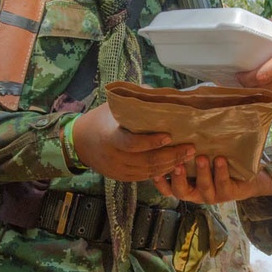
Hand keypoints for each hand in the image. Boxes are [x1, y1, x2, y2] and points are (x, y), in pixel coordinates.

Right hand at [72, 103, 194, 181]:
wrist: (81, 142)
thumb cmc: (102, 119)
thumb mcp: (114, 106)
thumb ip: (138, 100)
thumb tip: (164, 93)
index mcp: (110, 137)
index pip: (132, 143)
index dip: (151, 142)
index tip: (169, 135)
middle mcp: (114, 157)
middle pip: (146, 161)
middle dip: (171, 155)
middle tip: (190, 148)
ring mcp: (118, 170)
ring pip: (149, 172)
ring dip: (171, 165)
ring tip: (188, 155)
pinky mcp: (123, 178)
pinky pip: (145, 177)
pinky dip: (162, 172)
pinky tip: (176, 165)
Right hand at [152, 155, 271, 202]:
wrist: (248, 175)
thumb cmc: (218, 159)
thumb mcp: (201, 153)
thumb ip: (186, 147)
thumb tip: (174, 122)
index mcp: (185, 184)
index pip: (167, 187)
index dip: (159, 182)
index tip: (154, 170)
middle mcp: (196, 192)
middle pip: (180, 192)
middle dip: (178, 178)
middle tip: (177, 164)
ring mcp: (212, 195)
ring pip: (203, 188)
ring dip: (202, 172)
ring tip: (201, 157)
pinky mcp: (228, 194)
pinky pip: (222, 184)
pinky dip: (220, 172)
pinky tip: (220, 159)